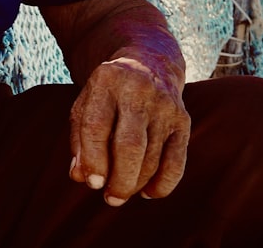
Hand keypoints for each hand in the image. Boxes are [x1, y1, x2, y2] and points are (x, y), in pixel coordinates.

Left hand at [68, 56, 189, 205]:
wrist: (149, 62)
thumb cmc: (109, 92)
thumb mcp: (86, 104)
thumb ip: (79, 139)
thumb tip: (81, 177)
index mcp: (106, 81)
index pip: (96, 126)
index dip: (93, 160)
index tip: (92, 183)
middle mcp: (137, 91)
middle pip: (130, 146)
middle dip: (119, 180)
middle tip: (110, 198)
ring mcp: (164, 105)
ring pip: (153, 157)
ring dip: (136, 184)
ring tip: (121, 193)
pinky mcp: (183, 120)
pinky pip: (177, 161)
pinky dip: (164, 184)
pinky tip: (148, 192)